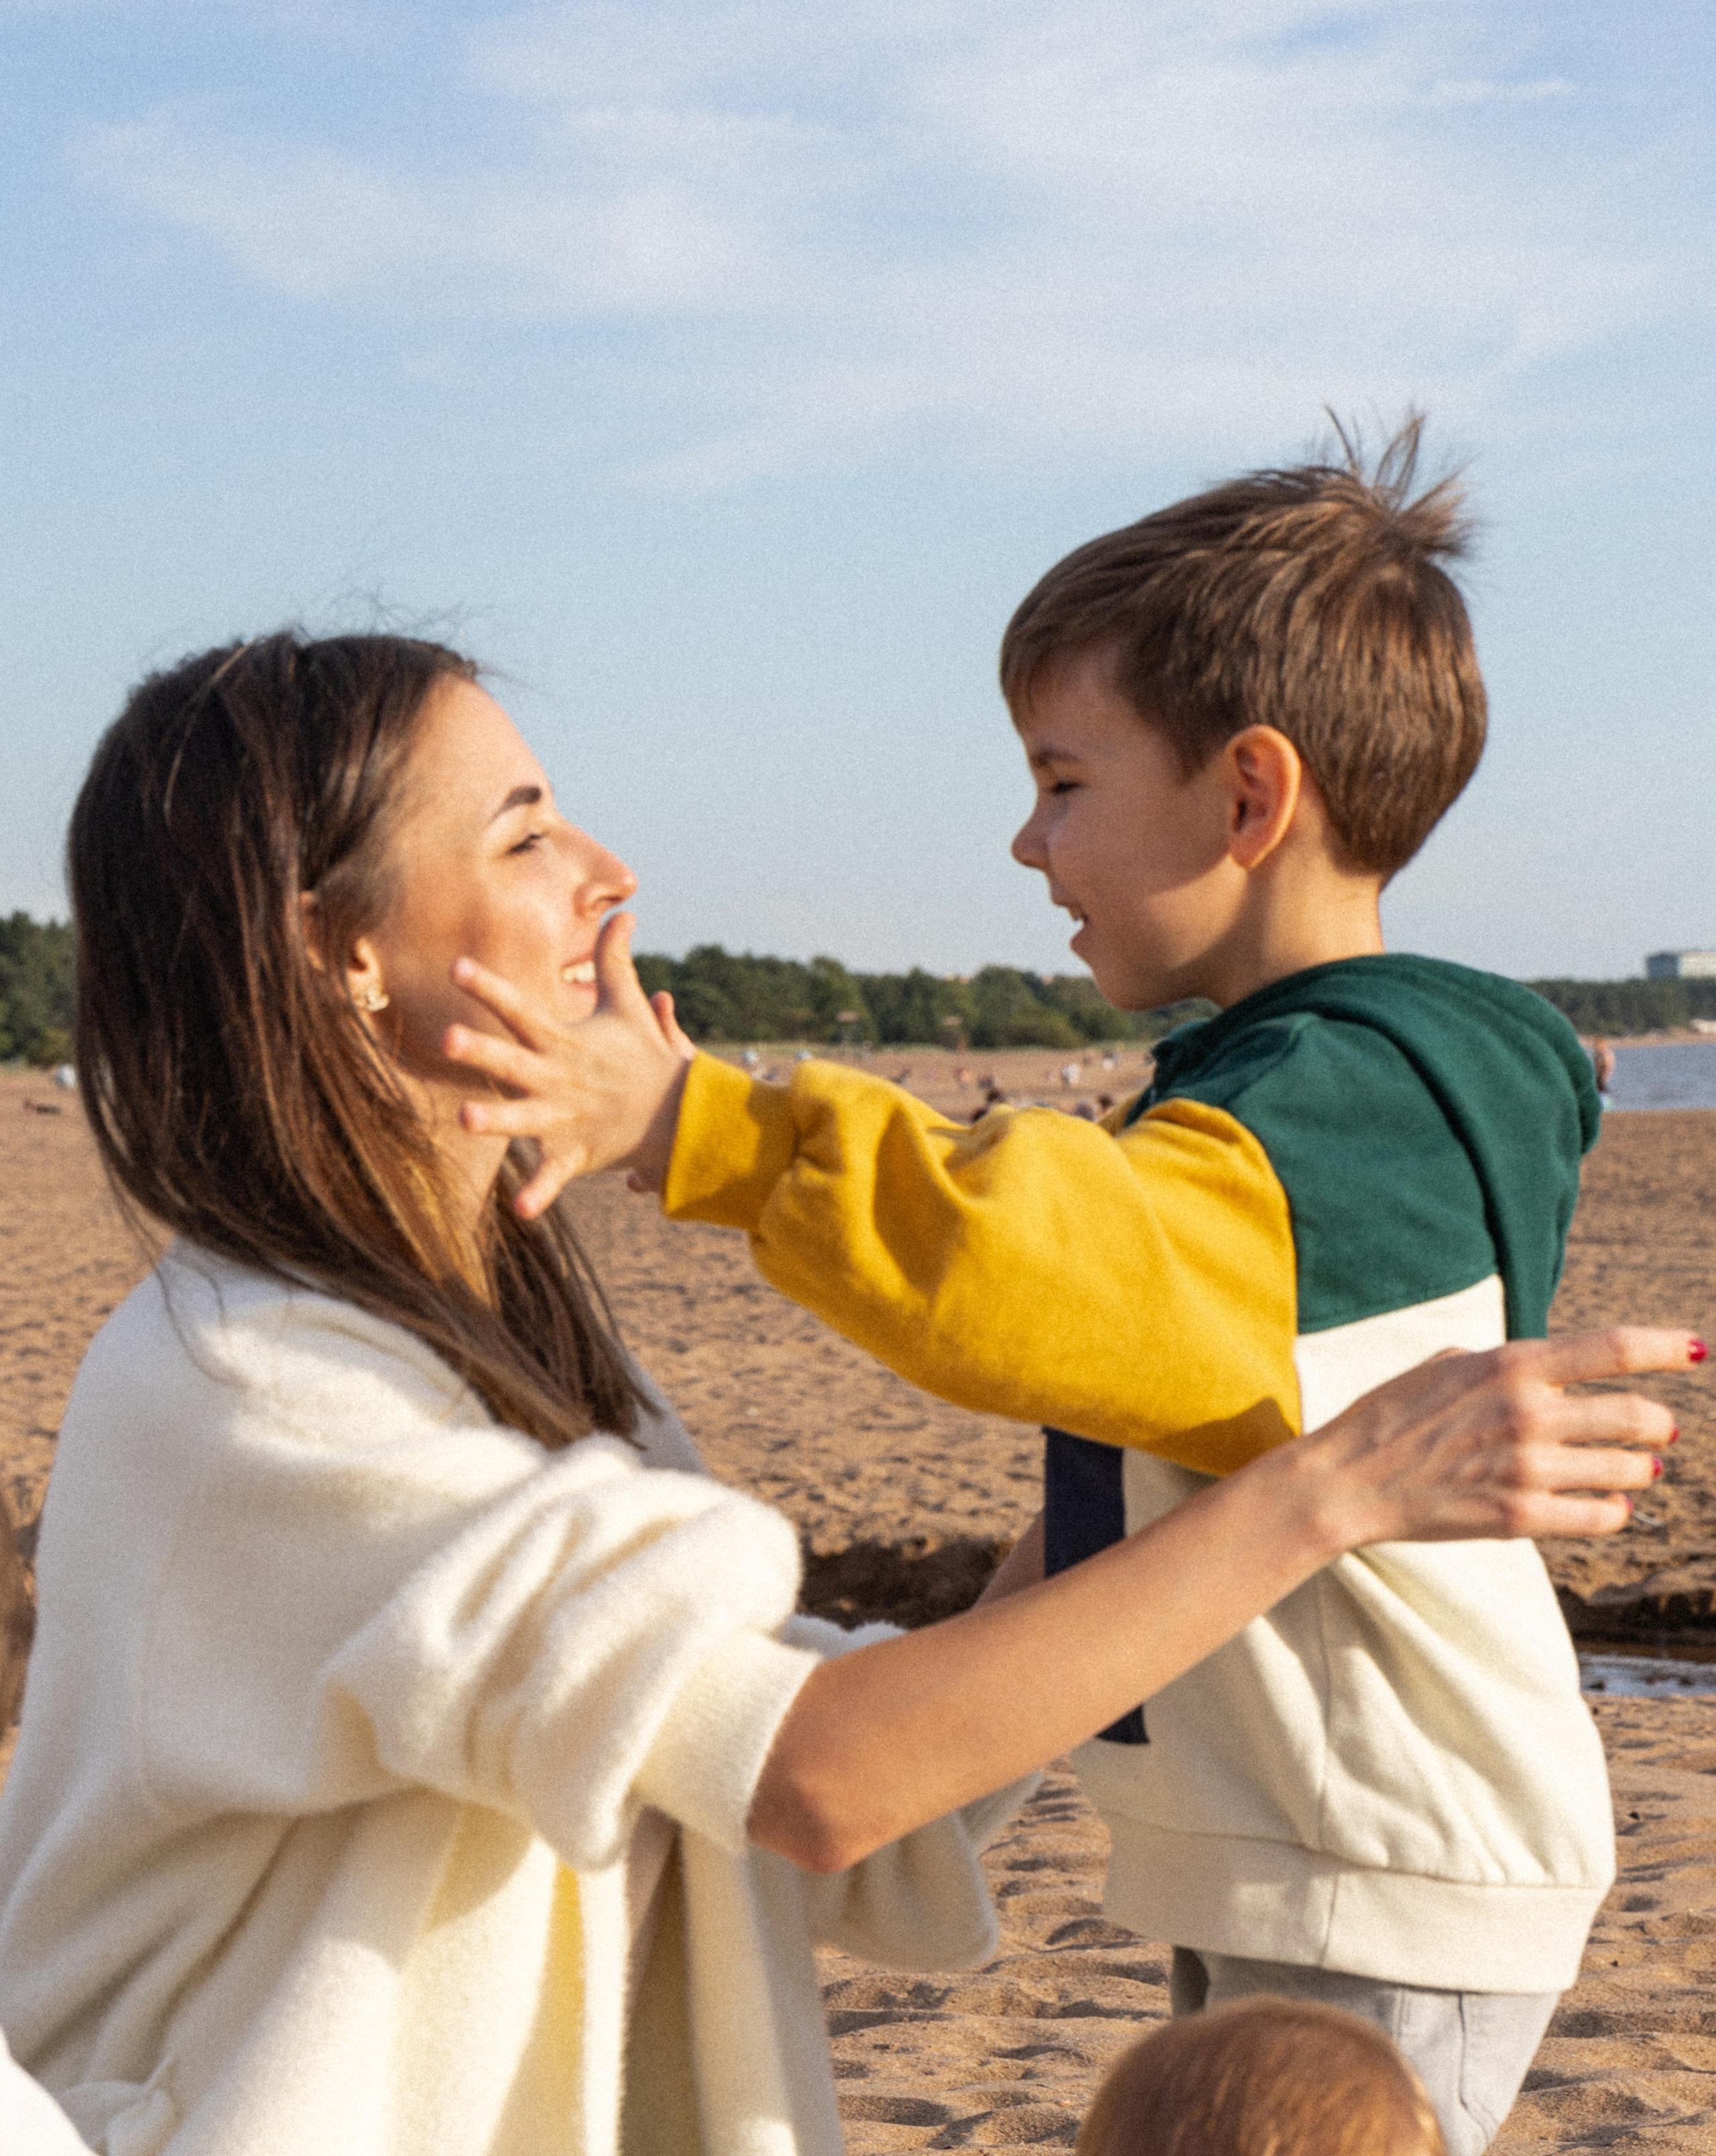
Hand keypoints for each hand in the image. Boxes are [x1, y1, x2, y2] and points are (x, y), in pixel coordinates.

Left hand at [441, 913, 696, 1219]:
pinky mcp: (576, 1153)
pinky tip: (520, 1211)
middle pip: (514, 1060)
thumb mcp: (627, 1007)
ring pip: (525, 1118)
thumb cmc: (644, 1058)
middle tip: (445, 1037)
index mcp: (562, 1043)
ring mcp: (566, 1117)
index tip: (455, 967)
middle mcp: (558, 1078)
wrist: (681, 1114)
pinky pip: (555, 1175)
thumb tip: (623, 912)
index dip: (488, 988)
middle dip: (481, 1050)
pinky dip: (540, 1193)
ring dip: (497, 1119)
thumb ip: (614, 961)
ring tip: (462, 1117)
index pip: (520, 1009)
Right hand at [1286, 1325, 1693, 1554]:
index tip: (1697, 1350)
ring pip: (1628, 1470)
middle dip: (1660, 1423)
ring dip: (1642, 1469)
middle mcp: (1527, 1413)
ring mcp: (1526, 1469)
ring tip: (1639, 1470)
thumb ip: (1507, 1364)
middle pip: (1637, 1416)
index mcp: (1510, 1365)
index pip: (1613, 1348)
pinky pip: (1600, 1517)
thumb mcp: (1447, 1365)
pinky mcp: (1519, 1518)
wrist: (1347, 1480)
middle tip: (1662, 1429)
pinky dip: (1616, 1511)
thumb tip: (1557, 1373)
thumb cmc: (1391, 1416)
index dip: (1667, 1346)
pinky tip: (1612, 1506)